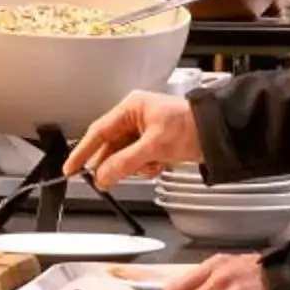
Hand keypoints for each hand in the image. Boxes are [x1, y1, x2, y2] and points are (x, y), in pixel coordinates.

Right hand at [65, 90, 204, 188]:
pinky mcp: (154, 144)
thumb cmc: (192, 127)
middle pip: (110, 147)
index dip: (82, 151)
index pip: (98, 132)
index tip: (70, 168)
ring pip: (124, 157)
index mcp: (131, 108)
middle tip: (106, 181)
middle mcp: (135, 118)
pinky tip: (158, 165)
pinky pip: (138, 161)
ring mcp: (144, 132)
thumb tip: (103, 176)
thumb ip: (124, 162)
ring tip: (149, 166)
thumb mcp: (153, 146)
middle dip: (114, 164)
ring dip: (133, 167)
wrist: (219, 134)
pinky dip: (146, 168)